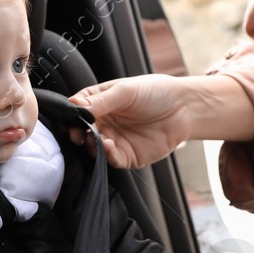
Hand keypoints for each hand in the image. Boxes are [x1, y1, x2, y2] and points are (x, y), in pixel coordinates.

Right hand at [68, 74, 194, 168]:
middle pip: (81, 132)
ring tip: (94, 139)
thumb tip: (74, 106)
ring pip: (92, 148)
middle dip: (76, 134)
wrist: (184, 109)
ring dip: (90, 145)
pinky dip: (106, 156)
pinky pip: (111, 160)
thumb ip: (100, 101)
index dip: (70, 115)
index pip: (76, 110)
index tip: (69, 119)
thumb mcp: (125, 91)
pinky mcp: (126, 156)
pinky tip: (108, 146)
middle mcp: (104, 122)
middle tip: (77, 133)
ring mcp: (114, 140)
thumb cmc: (156, 93)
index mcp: (100, 103)